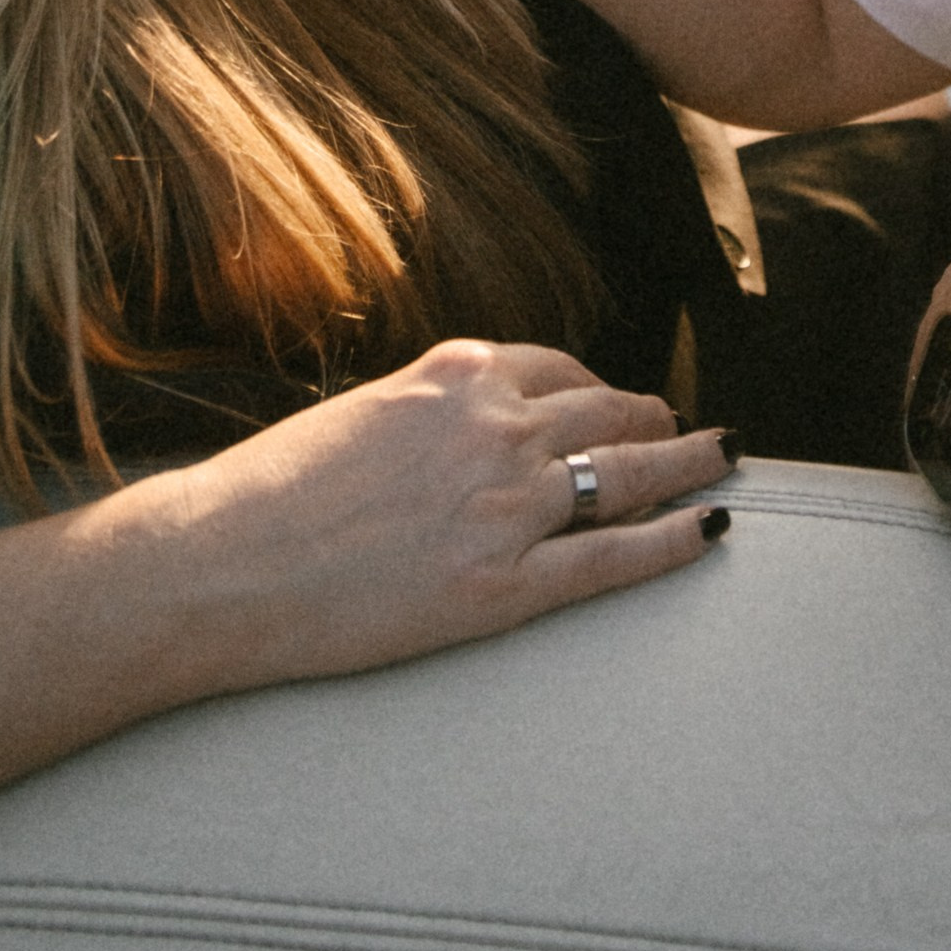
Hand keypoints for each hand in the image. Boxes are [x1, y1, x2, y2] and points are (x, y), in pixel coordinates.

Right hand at [138, 341, 734, 695]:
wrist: (230, 560)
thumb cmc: (274, 490)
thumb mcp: (362, 412)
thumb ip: (429, 409)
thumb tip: (462, 420)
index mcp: (456, 374)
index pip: (558, 366)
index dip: (597, 386)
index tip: (614, 398)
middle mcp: (495, 426)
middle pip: (609, 409)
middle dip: (656, 417)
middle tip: (689, 429)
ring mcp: (507, 505)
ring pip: (629, 471)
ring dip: (688, 463)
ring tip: (721, 460)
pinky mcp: (506, 584)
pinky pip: (614, 555)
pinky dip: (674, 539)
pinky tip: (710, 528)